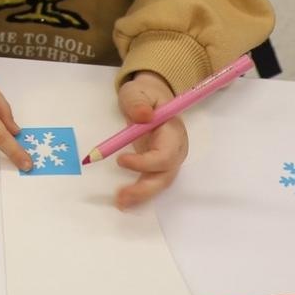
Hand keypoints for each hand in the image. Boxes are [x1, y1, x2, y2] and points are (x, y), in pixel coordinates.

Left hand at [113, 71, 188, 208]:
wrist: (152, 98)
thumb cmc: (146, 94)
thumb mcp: (138, 91)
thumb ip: (138, 102)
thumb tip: (144, 116)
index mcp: (173, 131)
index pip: (165, 154)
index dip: (145, 162)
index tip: (120, 160)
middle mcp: (175, 150)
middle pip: (165, 175)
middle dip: (144, 188)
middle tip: (121, 196)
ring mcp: (168, 160)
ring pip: (158, 183)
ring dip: (140, 195)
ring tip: (119, 203)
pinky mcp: (158, 166)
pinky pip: (151, 182)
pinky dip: (139, 194)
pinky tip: (124, 202)